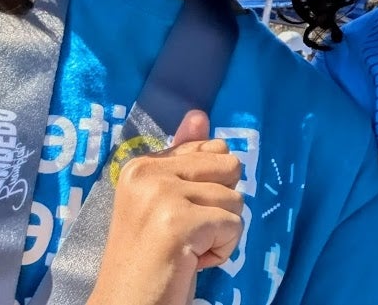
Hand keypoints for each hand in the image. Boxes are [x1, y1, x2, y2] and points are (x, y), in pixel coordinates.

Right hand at [86, 110, 245, 304]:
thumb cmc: (152, 259)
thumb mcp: (167, 203)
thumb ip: (185, 158)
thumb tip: (199, 115)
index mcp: (141, 164)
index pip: (212, 149)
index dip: (209, 189)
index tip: (178, 216)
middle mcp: (146, 173)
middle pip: (230, 168)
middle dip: (221, 206)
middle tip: (186, 234)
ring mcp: (160, 196)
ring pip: (236, 198)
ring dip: (221, 233)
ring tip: (186, 250)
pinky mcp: (178, 223)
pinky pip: (234, 225)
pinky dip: (222, 251)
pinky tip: (191, 263)